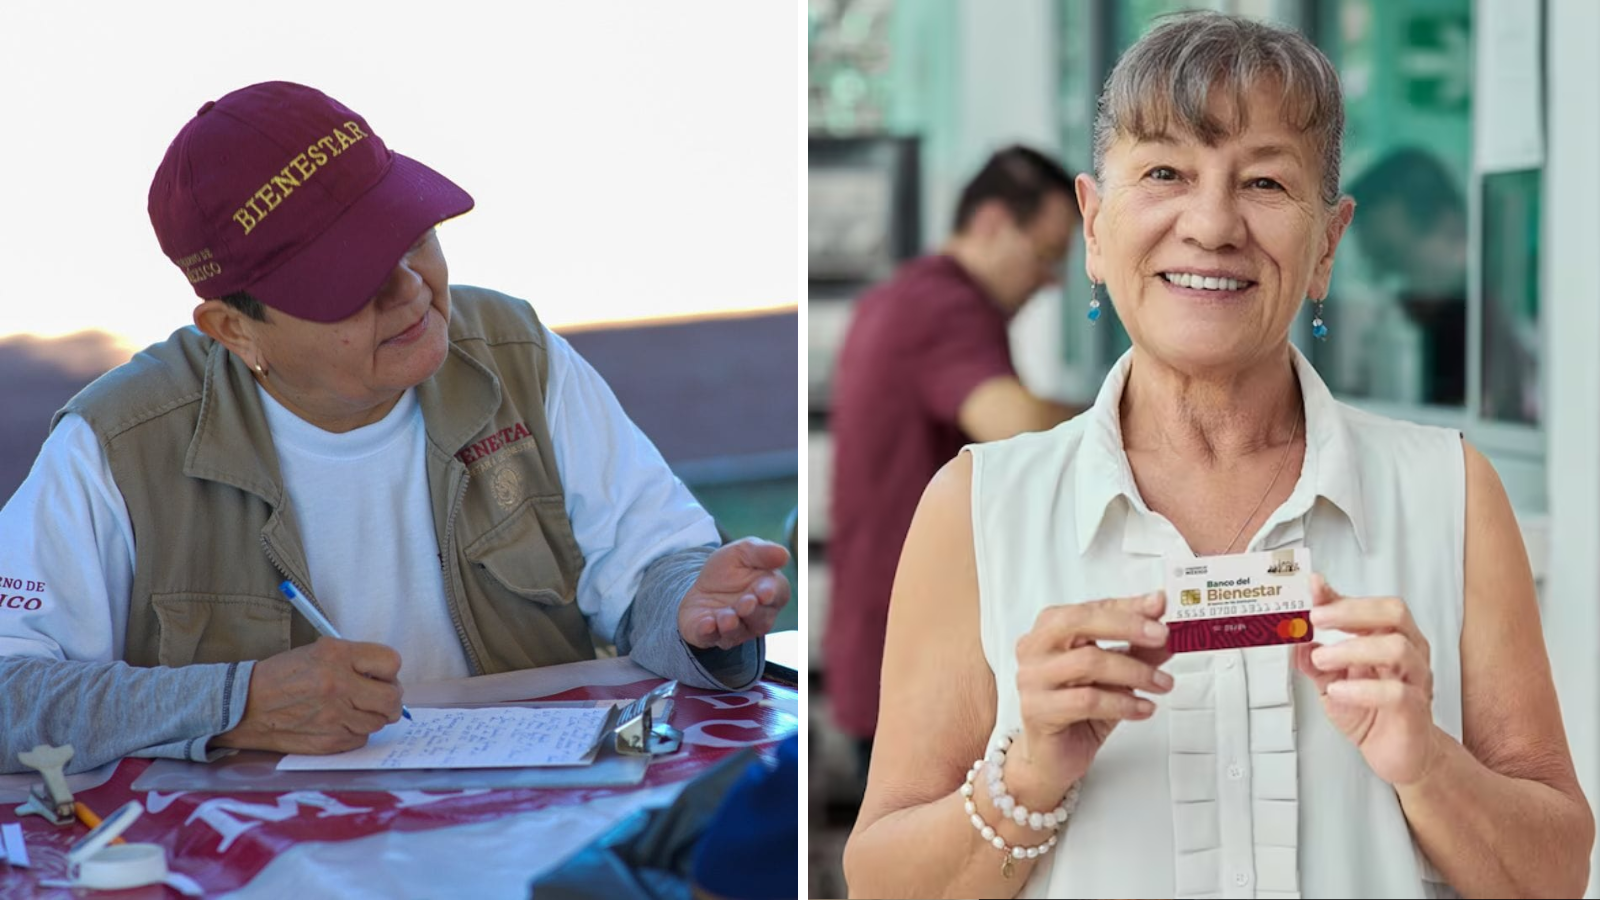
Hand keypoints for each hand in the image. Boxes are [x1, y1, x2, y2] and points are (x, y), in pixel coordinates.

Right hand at [212, 637, 403, 754]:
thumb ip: (354, 659)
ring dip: (372, 716)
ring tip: (352, 709)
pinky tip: (338, 723)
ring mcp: (334, 716)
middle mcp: (338, 684)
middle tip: (380, 698)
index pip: (391, 662)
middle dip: (391, 699)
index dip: (389, 671)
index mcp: (337, 655)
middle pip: (392, 698)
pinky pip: (360, 739)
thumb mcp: (318, 651)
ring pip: (379, 721)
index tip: (382, 675)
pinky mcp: (329, 742)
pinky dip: (355, 732)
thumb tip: (386, 677)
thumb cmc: (282, 676)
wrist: (245, 706)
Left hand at [678, 538, 790, 649]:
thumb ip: (762, 552)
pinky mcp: (710, 635)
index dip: (772, 593)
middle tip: (746, 603)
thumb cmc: (729, 569)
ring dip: (732, 625)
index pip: (777, 594)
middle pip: (760, 619)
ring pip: (738, 632)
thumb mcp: (742, 552)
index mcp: (769, 591)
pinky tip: (707, 625)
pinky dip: (708, 632)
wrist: (699, 585)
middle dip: (752, 612)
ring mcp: (734, 629)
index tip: (765, 591)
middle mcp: (757, 616)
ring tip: (727, 618)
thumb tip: (783, 554)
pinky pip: (710, 638)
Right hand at [1009, 591, 1173, 803]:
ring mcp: (1032, 678)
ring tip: (1161, 684)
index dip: (1127, 605)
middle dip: (1127, 626)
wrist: (1052, 756)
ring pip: (1088, 662)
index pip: (1091, 607)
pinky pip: (1087, 700)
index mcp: (1049, 629)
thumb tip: (1166, 631)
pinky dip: (1123, 703)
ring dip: (1134, 672)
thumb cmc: (1079, 709)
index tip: (1159, 605)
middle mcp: (1035, 648)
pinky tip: (1144, 708)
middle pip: (1079, 623)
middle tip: (1162, 637)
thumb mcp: (1115, 675)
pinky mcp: (1037, 710)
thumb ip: (1137, 650)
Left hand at [1293, 575, 1438, 785]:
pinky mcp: (1415, 710)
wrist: (1399, 753)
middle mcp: (1409, 653)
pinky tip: (1338, 690)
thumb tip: (1296, 641)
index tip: (1313, 589)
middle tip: (1317, 619)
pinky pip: (1397, 693)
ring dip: (1352, 648)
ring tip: (1321, 658)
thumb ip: (1315, 661)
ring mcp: (1416, 680)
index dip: (1342, 597)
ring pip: (1397, 648)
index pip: (1373, 606)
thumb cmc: (1373, 713)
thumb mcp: (1333, 682)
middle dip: (1351, 612)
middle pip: (1393, 614)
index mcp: (1391, 638)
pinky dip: (1362, 689)